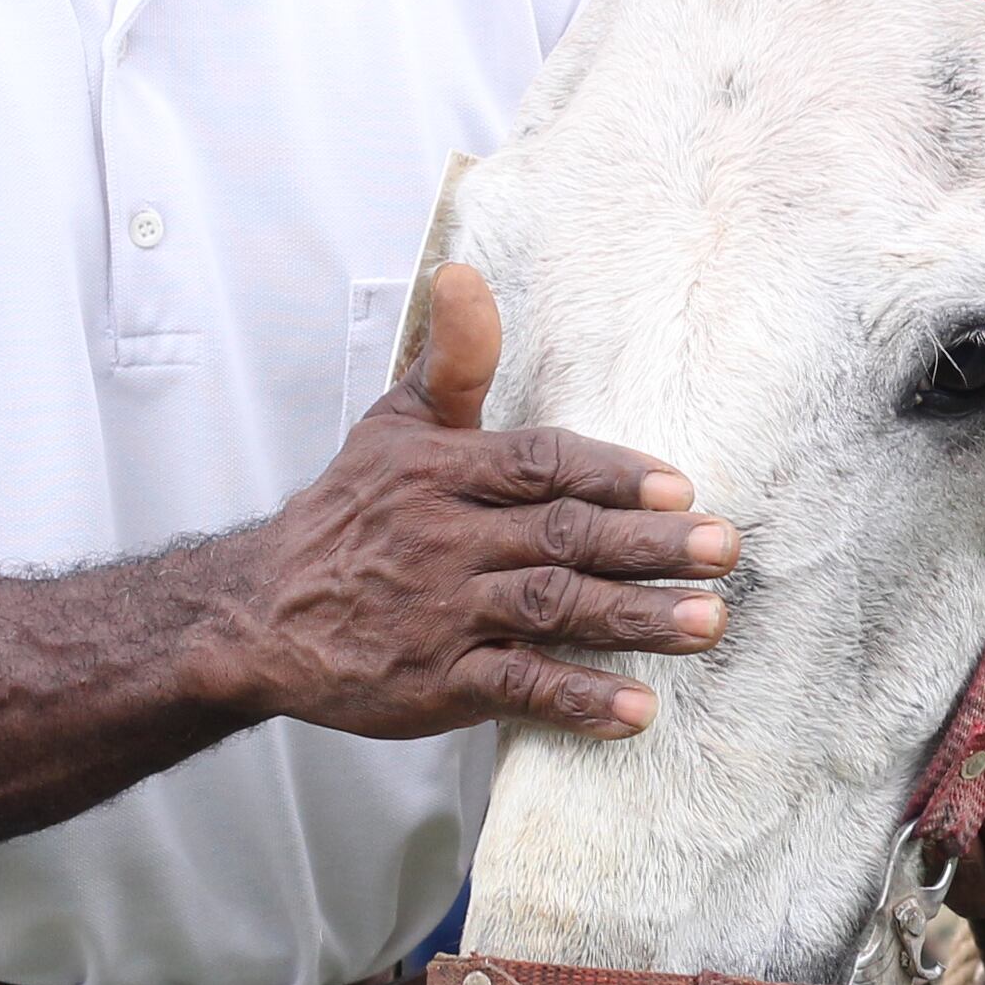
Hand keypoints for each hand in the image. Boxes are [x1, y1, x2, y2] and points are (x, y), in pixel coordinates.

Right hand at [231, 263, 739, 741]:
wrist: (261, 615)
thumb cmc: (350, 513)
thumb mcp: (392, 425)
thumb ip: (451, 362)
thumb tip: (465, 276)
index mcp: (441, 472)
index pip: (537, 463)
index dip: (610, 474)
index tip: (678, 486)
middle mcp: (445, 540)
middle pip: (559, 536)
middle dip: (647, 544)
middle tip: (723, 548)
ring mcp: (443, 614)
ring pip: (549, 610)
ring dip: (633, 618)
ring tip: (706, 621)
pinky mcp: (437, 682)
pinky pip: (516, 688)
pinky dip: (577, 700)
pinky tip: (637, 709)